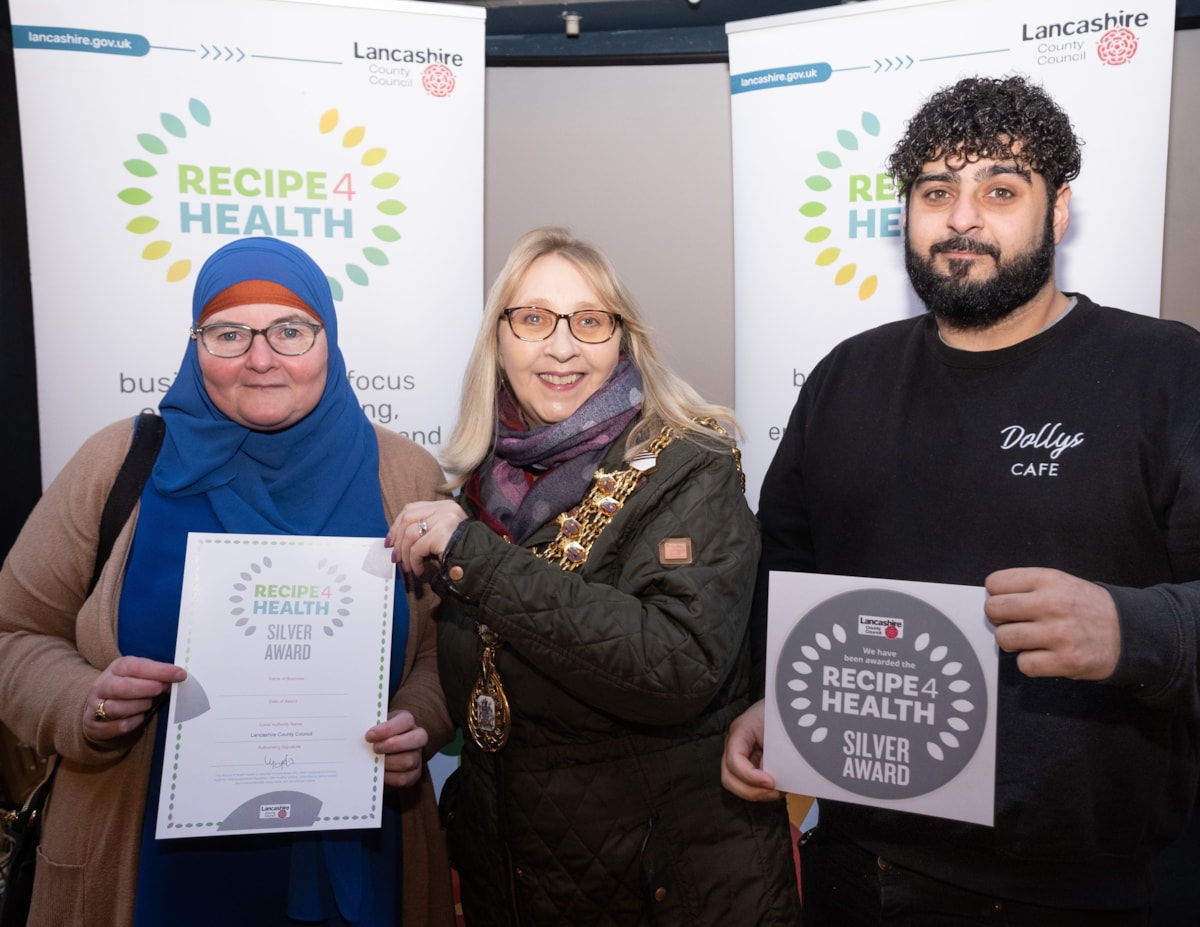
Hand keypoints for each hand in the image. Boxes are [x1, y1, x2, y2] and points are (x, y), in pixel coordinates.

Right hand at [83, 656, 186, 742]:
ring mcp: (95, 706)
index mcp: (117, 669)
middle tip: (162, 690)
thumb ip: (156, 676)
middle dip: (145, 688)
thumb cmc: (128, 690)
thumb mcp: (140, 677)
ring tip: (149, 704)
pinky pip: (117, 726)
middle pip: (121, 687)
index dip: (159, 670)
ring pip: (117, 708)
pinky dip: (133, 723)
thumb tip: (179, 677)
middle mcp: (102, 686)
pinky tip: (140, 718)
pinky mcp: (95, 726)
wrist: (100, 711)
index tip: (180, 674)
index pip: (136, 666)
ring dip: (139, 706)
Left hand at [366, 709, 428, 788]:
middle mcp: (417, 737)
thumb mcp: (375, 727)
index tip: (369, 735)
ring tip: (375, 762)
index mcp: (407, 721)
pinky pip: (404, 778)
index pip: (406, 720)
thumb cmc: (376, 736)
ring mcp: (417, 756)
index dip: (388, 728)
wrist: (380, 752)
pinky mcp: (414, 774)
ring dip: (388, 763)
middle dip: (393, 745)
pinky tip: (379, 773)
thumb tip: (357, 733)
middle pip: (417, 739)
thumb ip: (370, 727)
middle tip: (374, 748)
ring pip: (409, 761)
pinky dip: (389, 777)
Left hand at [385, 500, 466, 575]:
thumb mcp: (442, 533)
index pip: (411, 508)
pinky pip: (417, 548)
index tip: (391, 541)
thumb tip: (396, 541)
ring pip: (409, 534)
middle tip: (396, 557)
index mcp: (444, 506)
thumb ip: (424, 529)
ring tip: (408, 567)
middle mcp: (444, 509)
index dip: (397, 524)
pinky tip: (418, 569)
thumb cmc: (462, 551)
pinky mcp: (441, 534)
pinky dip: (414, 561)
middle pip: (407, 518)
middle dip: (397, 539)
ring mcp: (444, 519)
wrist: (481, 562)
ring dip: (405, 554)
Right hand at [720, 700, 782, 801]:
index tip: (771, 782)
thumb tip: (779, 776)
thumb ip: (778, 750)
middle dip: (751, 791)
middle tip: (774, 792)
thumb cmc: (782, 712)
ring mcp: (738, 755)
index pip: (734, 759)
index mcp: (741, 730)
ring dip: (756, 793)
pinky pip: (746, 783)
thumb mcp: (781, 728)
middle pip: (729, 777)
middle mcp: (734, 745)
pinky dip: (759, 790)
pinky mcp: (747, 763)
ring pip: (735, 784)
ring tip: (778, 792)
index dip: (749, 776)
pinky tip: (777, 788)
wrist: (782, 705)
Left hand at [984, 567, 1120, 679]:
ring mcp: (1058, 634)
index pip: (994, 583)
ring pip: (1004, 638)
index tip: (1008, 602)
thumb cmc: (1086, 607)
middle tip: (1015, 623)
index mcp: (1048, 580)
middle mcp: (1051, 604)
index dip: (996, 594)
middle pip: (993, 610)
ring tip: (1030, 640)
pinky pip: (1024, 665)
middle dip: (998, 618)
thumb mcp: (1061, 582)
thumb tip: (990, 598)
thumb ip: (1027, 587)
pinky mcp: (1065, 661)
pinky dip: (1029, 663)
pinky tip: (1044, 655)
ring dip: (1012, 642)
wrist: (1130, 632)